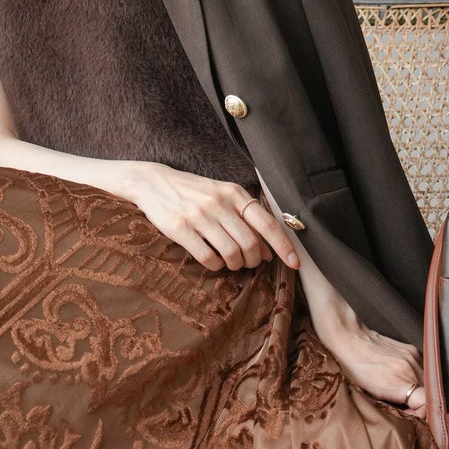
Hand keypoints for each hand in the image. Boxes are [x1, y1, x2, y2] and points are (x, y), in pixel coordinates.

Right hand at [121, 162, 301, 274]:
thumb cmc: (194, 192)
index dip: (284, 246)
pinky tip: (214, 261)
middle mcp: (219, 203)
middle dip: (254, 260)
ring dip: (235, 265)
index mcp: (234, 193)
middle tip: (248, 263)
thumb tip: (270, 252)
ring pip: (232, 253)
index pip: (267, 223)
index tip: (295, 263)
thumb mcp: (222, 198)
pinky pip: (208, 258)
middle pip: (251, 244)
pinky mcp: (181, 229)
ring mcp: (199, 216)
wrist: (153, 182)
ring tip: (230, 262)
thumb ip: (246, 221)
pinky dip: (216, 266)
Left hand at [312, 313, 426, 418]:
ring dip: (418, 392)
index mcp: (395, 382)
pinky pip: (422, 370)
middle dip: (418, 406)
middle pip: (428, 395)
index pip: (426, 403)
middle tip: (403, 409)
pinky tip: (400, 381)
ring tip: (400, 395)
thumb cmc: (350, 369)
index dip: (420, 415)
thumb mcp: (364, 396)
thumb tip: (402, 419)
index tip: (409, 418)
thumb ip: (386, 408)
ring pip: (427, 383)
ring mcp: (412, 357)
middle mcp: (408, 368)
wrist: (348, 338)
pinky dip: (415, 379)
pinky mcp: (412, 350)